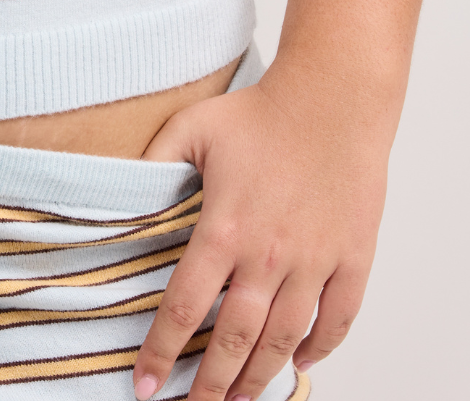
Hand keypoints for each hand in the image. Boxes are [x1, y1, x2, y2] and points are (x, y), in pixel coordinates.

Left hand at [132, 66, 385, 399]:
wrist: (333, 98)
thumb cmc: (261, 111)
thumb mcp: (192, 127)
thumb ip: (152, 163)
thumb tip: (116, 190)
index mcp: (224, 228)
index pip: (185, 308)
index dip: (160, 351)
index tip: (143, 384)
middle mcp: (269, 256)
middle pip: (235, 339)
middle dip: (210, 385)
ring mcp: (314, 261)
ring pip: (284, 339)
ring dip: (258, 378)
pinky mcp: (352, 258)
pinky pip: (338, 320)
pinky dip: (320, 349)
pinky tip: (300, 363)